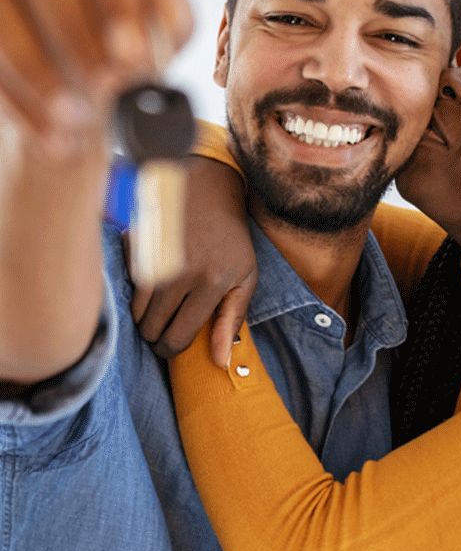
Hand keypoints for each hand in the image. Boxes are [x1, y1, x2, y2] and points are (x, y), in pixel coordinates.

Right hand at [0, 0, 192, 158]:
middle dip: (70, 27)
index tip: (130, 51)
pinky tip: (48, 132)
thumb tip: (157, 21)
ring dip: (34, 66)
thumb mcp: (163, 24)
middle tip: (103, 86)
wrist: (80, 58)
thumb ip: (168, 20)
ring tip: (74, 123)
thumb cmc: (130, 26)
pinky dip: (14, 96)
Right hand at [130, 155, 256, 366]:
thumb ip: (232, 320)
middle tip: (164, 326)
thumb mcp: (245, 278)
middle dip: (156, 335)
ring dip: (143, 317)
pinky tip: (150, 282)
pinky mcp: (137, 244)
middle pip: (151, 329)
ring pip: (135, 312)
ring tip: (158, 307)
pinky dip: (134, 292)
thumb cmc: (231, 239)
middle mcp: (179, 273)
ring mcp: (154, 258)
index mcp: (210, 284)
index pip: (178, 337)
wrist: (209, 188)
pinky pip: (125, 286)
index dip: (171, 349)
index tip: (171, 346)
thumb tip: (220, 362)